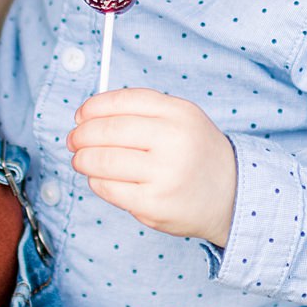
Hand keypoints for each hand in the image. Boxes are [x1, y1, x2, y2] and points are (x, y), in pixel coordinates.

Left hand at [68, 89, 237, 243]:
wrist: (232, 195)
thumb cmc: (197, 153)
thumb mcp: (182, 119)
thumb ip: (142, 111)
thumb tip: (88, 115)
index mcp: (179, 113)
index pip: (123, 102)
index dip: (93, 107)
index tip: (81, 115)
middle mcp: (174, 141)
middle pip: (108, 131)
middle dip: (81, 135)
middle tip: (74, 140)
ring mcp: (164, 175)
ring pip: (103, 161)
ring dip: (83, 160)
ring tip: (81, 160)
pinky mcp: (153, 205)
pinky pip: (108, 189)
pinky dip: (96, 181)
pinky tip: (99, 178)